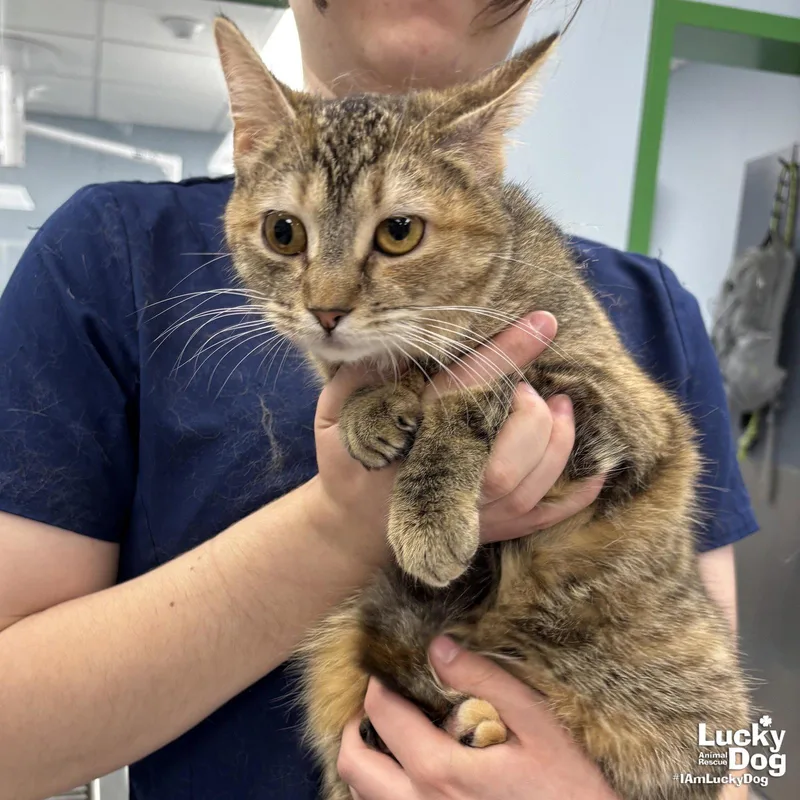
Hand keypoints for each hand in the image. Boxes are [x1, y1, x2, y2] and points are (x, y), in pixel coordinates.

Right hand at [309, 311, 602, 565]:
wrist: (350, 529)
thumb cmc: (348, 462)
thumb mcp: (335, 413)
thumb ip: (359, 376)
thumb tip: (396, 343)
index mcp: (408, 441)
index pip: (464, 389)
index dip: (506, 352)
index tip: (542, 321)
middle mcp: (445, 483)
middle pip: (509, 446)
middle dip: (529, 409)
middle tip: (525, 386)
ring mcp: (472, 516)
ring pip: (532, 482)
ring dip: (557, 440)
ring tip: (558, 408)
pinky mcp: (491, 533)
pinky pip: (545, 518)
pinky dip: (577, 494)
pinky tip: (595, 467)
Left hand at [338, 637, 618, 799]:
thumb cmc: (568, 789)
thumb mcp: (538, 727)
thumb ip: (487, 682)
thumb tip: (439, 647)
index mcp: (440, 771)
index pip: (382, 713)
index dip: (378, 682)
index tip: (387, 667)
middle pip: (353, 763)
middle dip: (355, 726)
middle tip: (377, 704)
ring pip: (362, 795)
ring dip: (366, 761)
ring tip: (390, 737)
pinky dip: (382, 790)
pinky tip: (409, 774)